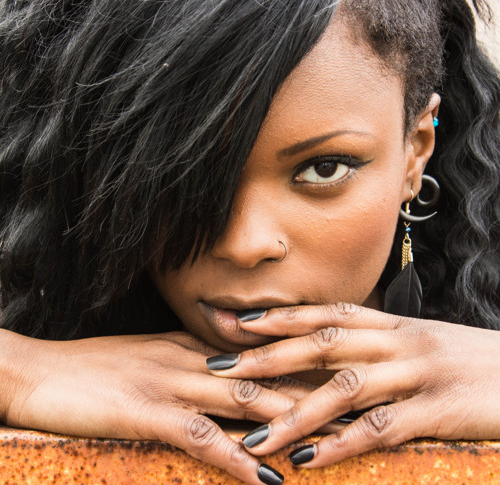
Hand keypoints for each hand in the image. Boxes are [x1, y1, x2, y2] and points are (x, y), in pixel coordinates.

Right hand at [0, 329, 312, 483]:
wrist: (39, 371)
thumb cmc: (96, 369)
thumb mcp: (153, 358)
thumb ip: (192, 363)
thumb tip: (229, 373)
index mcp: (194, 347)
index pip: (260, 353)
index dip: (304, 364)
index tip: (342, 374)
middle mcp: (191, 359)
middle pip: (264, 372)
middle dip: (312, 388)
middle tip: (357, 403)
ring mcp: (170, 383)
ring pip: (243, 398)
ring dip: (288, 419)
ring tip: (332, 438)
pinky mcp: (146, 412)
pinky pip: (200, 435)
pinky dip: (235, 456)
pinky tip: (264, 477)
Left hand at [207, 303, 499, 467]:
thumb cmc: (466, 359)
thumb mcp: (418, 342)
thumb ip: (376, 344)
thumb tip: (328, 352)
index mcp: (390, 325)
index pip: (324, 314)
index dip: (279, 317)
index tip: (238, 323)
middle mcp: (396, 342)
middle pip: (321, 344)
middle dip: (268, 356)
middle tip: (221, 367)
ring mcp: (416, 374)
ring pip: (343, 389)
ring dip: (295, 413)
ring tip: (254, 435)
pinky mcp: (437, 409)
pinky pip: (381, 428)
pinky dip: (343, 444)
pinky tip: (311, 459)